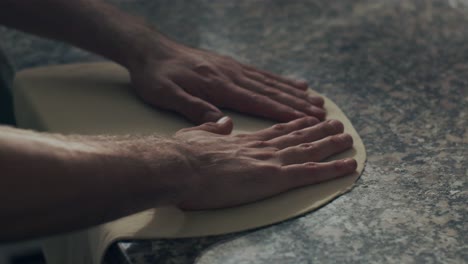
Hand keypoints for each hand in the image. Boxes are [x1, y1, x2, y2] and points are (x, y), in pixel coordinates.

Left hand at [129, 39, 324, 123]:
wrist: (150, 49)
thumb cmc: (156, 76)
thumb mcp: (167, 96)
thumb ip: (195, 108)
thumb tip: (224, 124)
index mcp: (219, 87)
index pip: (258, 102)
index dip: (285, 112)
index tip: (307, 120)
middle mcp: (232, 75)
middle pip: (271, 92)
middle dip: (298, 104)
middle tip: (323, 114)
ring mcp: (233, 68)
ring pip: (270, 82)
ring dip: (295, 93)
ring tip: (317, 100)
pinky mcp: (230, 65)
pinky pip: (261, 73)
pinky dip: (280, 80)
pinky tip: (293, 83)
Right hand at [173, 116, 355, 209]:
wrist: (181, 165)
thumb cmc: (183, 155)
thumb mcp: (196, 135)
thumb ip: (212, 129)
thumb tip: (223, 122)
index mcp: (244, 141)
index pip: (275, 131)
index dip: (293, 125)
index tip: (306, 119)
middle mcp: (262, 147)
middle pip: (296, 136)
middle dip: (317, 130)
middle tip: (335, 123)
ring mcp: (270, 160)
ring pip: (308, 150)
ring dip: (330, 143)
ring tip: (347, 136)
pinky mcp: (274, 177)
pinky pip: (311, 172)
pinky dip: (332, 169)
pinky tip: (348, 165)